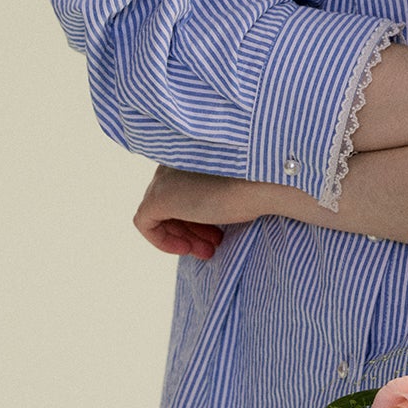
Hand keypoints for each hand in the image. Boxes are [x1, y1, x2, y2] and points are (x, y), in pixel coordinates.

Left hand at [133, 164, 281, 258]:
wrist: (261, 183)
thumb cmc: (255, 187)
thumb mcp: (232, 190)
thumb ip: (213, 197)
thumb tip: (205, 218)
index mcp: (189, 155)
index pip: (184, 191)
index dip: (199, 217)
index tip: (218, 235)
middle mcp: (172, 163)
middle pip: (172, 204)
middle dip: (192, 229)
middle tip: (213, 246)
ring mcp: (162, 180)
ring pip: (161, 215)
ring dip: (184, 237)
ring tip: (207, 252)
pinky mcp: (156, 198)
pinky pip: (146, 224)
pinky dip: (162, 240)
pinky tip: (186, 249)